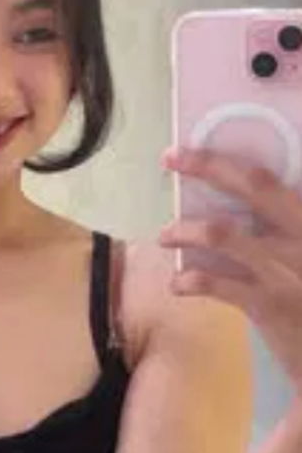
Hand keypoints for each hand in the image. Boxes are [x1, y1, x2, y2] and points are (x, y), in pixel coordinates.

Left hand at [157, 146, 301, 393]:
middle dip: (206, 166)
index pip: (274, 176)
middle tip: (170, 158)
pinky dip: (188, 281)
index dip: (229, 158)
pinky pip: (215, 283)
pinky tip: (177, 284)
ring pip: (223, 232)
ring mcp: (287, 268)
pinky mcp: (267, 303)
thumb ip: (284, 225)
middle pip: (254, 186)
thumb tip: (244, 210)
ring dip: (185, 229)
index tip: (191, 149)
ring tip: (165, 235)